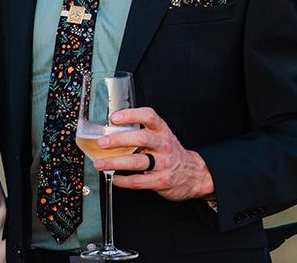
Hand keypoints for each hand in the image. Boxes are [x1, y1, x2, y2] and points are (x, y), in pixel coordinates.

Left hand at [94, 106, 214, 201]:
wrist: (196, 174)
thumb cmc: (173, 154)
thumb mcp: (163, 138)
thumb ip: (143, 133)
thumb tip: (113, 131)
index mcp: (163, 131)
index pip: (149, 117)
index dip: (131, 115)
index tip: (114, 117)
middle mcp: (164, 146)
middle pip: (141, 139)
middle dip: (118, 140)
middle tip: (102, 142)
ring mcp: (163, 164)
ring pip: (137, 161)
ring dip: (115, 162)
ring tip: (100, 163)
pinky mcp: (161, 181)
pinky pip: (139, 181)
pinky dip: (123, 180)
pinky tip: (115, 178)